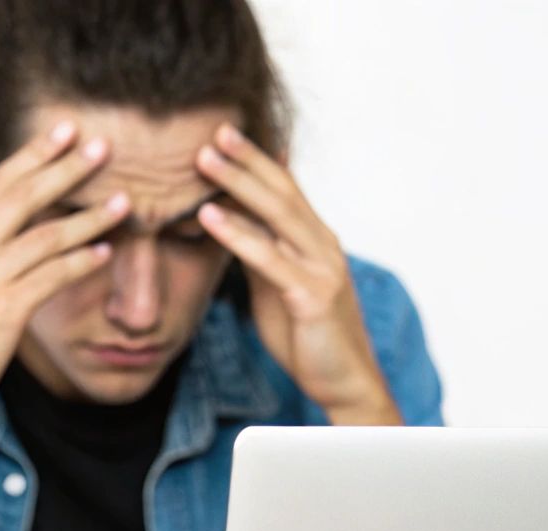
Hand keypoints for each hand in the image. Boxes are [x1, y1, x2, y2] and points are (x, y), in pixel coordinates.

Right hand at [0, 120, 131, 428]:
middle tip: (104, 146)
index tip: (65, 129)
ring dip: (90, 217)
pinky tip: (105, 253)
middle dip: (66, 167)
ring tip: (125, 202)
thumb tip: (17, 233)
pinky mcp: (3, 311)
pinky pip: (52, 276)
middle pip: (24, 195)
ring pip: (46, 235)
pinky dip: (82, 261)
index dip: (34, 153)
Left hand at [195, 123, 400, 424]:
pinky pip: (269, 258)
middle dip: (248, 158)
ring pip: (277, 215)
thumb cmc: (309, 339)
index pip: (286, 189)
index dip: (258, 160)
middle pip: (283, 192)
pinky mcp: (312, 296)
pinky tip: (209, 216)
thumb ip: (261, 254)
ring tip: (203, 159)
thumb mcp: (277, 289)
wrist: (344, 384)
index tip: (225, 133)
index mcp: (317, 241)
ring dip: (238, 183)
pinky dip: (238, 234)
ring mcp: (322, 268)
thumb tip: (232, 223)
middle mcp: (324, 246)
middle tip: (214, 129)